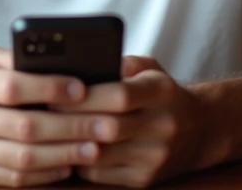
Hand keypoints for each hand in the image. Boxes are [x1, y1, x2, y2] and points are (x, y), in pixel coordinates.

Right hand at [0, 45, 105, 185]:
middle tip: (105, 125)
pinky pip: (13, 179)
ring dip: (64, 155)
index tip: (83, 88)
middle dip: (71, 127)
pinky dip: (45, 174)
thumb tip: (59, 60)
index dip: (51, 88)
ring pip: (22, 158)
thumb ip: (13, 58)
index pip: (13, 86)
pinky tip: (67, 165)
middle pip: (25, 126)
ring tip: (94, 148)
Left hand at [55, 56, 206, 187]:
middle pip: (108, 127)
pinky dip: (79, 162)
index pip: (122, 95)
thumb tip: (81, 64)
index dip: (86, 96)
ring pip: (101, 155)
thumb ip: (121, 63)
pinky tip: (64, 149)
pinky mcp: (145, 180)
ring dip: (69, 144)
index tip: (56, 92)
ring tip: (45, 132)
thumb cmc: (163, 94)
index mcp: (162, 92)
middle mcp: (162, 126)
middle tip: (40, 113)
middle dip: (70, 121)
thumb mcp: (150, 68)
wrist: (201, 130)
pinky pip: (101, 175)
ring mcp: (155, 157)